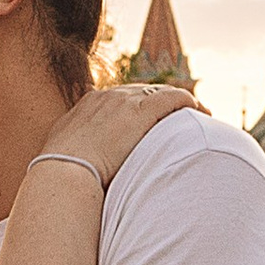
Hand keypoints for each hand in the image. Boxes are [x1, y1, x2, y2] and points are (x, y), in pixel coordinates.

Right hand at [39, 81, 200, 186]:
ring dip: (179, 103)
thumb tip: (71, 158)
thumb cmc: (61, 173)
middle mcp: (108, 96)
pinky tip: (203, 112)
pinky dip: (190, 103)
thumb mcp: (62, 153)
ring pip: (162, 92)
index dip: (139, 106)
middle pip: (143, 91)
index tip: (151, 120)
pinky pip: (175, 98)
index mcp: (89, 104)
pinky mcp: (142, 110)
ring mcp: (125, 101)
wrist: (65, 172)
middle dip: (161, 102)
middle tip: (179, 117)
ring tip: (197, 115)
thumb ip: (71, 147)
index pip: (121, 97)